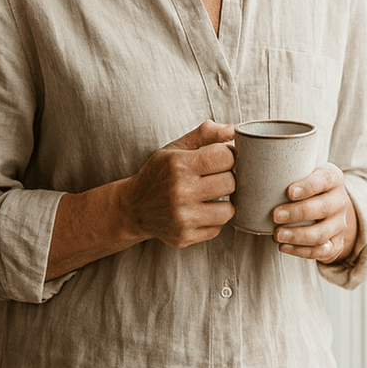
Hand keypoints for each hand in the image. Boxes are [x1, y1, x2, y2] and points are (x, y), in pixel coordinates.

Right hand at [119, 120, 235, 248]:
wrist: (134, 208)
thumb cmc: (159, 174)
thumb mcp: (175, 149)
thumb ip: (205, 135)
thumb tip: (233, 130)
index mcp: (178, 165)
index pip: (225, 156)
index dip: (228, 155)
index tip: (221, 158)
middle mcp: (180, 192)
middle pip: (230, 182)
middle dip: (227, 177)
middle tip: (215, 177)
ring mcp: (182, 218)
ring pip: (228, 210)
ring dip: (223, 202)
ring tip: (210, 197)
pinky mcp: (184, 237)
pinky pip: (217, 229)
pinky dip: (212, 221)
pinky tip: (199, 212)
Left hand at [270, 162, 355, 262]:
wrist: (329, 210)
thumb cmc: (305, 187)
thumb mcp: (301, 173)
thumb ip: (281, 169)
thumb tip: (238, 160)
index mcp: (332, 178)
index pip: (324, 179)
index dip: (308, 186)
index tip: (289, 192)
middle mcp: (340, 200)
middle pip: (322, 208)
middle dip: (297, 213)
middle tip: (274, 215)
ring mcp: (340, 224)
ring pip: (321, 233)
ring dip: (298, 235)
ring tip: (277, 235)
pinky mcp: (336, 243)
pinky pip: (320, 251)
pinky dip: (301, 251)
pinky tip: (284, 246)